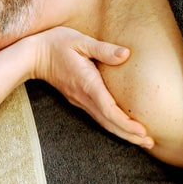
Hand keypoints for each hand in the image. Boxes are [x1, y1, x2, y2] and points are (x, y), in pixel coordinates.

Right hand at [29, 27, 153, 148]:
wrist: (32, 55)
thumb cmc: (56, 43)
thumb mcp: (79, 40)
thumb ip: (103, 49)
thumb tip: (126, 54)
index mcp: (87, 83)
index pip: (108, 110)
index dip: (126, 123)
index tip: (143, 132)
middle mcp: (83, 96)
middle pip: (108, 122)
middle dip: (129, 134)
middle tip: (150, 143)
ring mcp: (78, 99)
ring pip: (102, 121)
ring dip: (121, 132)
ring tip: (140, 140)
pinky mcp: (76, 98)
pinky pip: (96, 115)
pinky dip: (111, 124)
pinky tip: (119, 125)